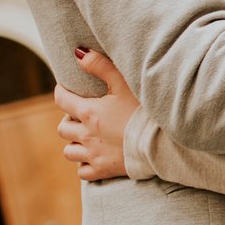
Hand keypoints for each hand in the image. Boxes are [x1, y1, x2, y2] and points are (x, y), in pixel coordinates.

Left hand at [54, 50, 140, 180]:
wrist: (162, 143)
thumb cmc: (144, 110)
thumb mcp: (123, 83)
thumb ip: (100, 66)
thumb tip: (78, 53)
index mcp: (88, 112)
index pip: (61, 100)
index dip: (61, 92)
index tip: (65, 90)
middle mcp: (85, 135)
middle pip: (62, 128)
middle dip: (68, 120)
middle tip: (81, 116)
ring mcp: (93, 155)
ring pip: (69, 151)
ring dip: (74, 143)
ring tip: (86, 137)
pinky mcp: (103, 171)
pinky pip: (82, 171)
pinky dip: (85, 164)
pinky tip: (95, 156)